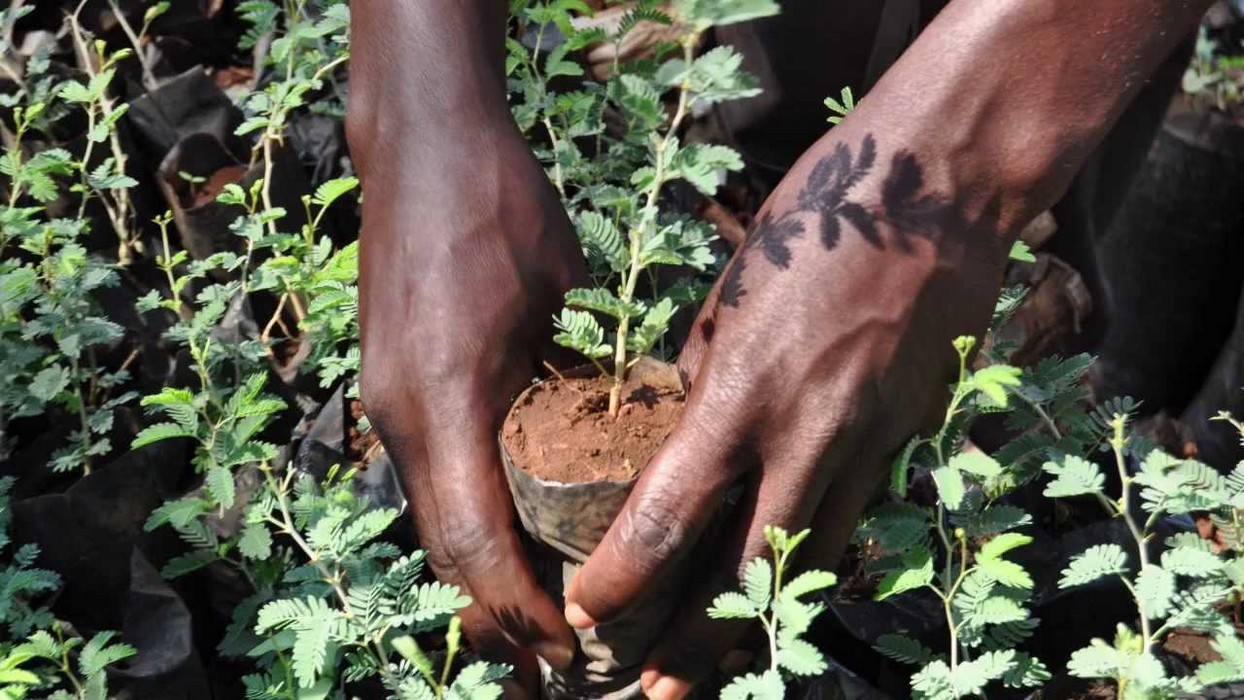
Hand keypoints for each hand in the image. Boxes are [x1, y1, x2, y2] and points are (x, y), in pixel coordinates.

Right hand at [354, 121, 585, 692]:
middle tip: (550, 667)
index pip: (479, 543)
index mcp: (448, 402)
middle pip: (444, 550)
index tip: (567, 652)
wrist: (420, 140)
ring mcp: (387, 401)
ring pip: (430, 519)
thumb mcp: (565, 294)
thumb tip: (625, 435)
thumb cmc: (500, 203)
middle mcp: (403, 416)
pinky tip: (501, 537)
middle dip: (494, 618)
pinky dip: (462, 525)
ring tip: (527, 622)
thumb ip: (586, 374)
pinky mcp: (390, 384)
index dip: (521, 610)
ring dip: (474, 578)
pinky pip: (426, 477)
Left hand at [563, 123, 1013, 698]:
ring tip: (712, 670)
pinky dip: (807, 564)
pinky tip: (780, 589)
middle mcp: (808, 434)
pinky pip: (849, 520)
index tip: (589, 608)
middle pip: (745, 572)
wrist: (940, 188)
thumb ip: (703, 372)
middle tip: (650, 692)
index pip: (667, 514)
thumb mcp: (731, 291)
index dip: (622, 575)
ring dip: (757, 623)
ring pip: (806, 563)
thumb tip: (676, 423)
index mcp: (743, 389)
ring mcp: (868, 443)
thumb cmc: (817, 223)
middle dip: (695, 645)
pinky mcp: (907, 440)